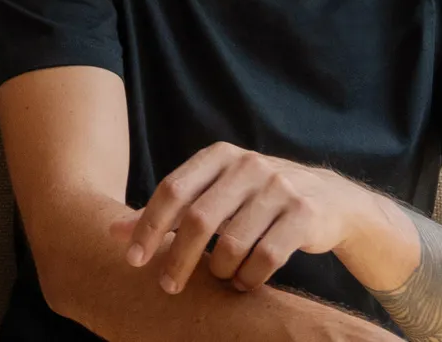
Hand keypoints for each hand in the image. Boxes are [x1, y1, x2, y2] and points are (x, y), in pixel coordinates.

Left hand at [115, 143, 392, 295]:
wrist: (329, 198)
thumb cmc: (254, 198)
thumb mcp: (212, 193)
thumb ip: (167, 210)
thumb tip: (112, 230)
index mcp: (219, 156)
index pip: (172, 189)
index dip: (148, 225)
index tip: (132, 260)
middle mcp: (248, 165)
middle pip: (199, 218)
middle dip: (178, 258)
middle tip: (167, 286)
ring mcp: (279, 188)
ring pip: (232, 242)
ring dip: (218, 270)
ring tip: (217, 278)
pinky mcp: (304, 214)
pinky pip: (266, 256)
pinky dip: (249, 277)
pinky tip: (243, 282)